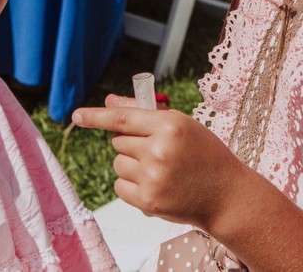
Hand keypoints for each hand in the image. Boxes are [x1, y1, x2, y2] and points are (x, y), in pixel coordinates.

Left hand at [72, 99, 246, 228]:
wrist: (225, 195)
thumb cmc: (204, 154)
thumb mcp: (182, 125)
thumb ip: (145, 113)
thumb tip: (110, 101)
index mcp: (170, 125)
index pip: (123, 118)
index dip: (97, 116)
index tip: (77, 115)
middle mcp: (159, 150)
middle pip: (118, 141)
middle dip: (132, 143)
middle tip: (157, 151)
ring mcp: (152, 177)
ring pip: (118, 163)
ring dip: (132, 165)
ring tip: (160, 169)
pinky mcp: (147, 201)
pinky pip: (120, 186)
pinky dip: (132, 185)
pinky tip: (156, 185)